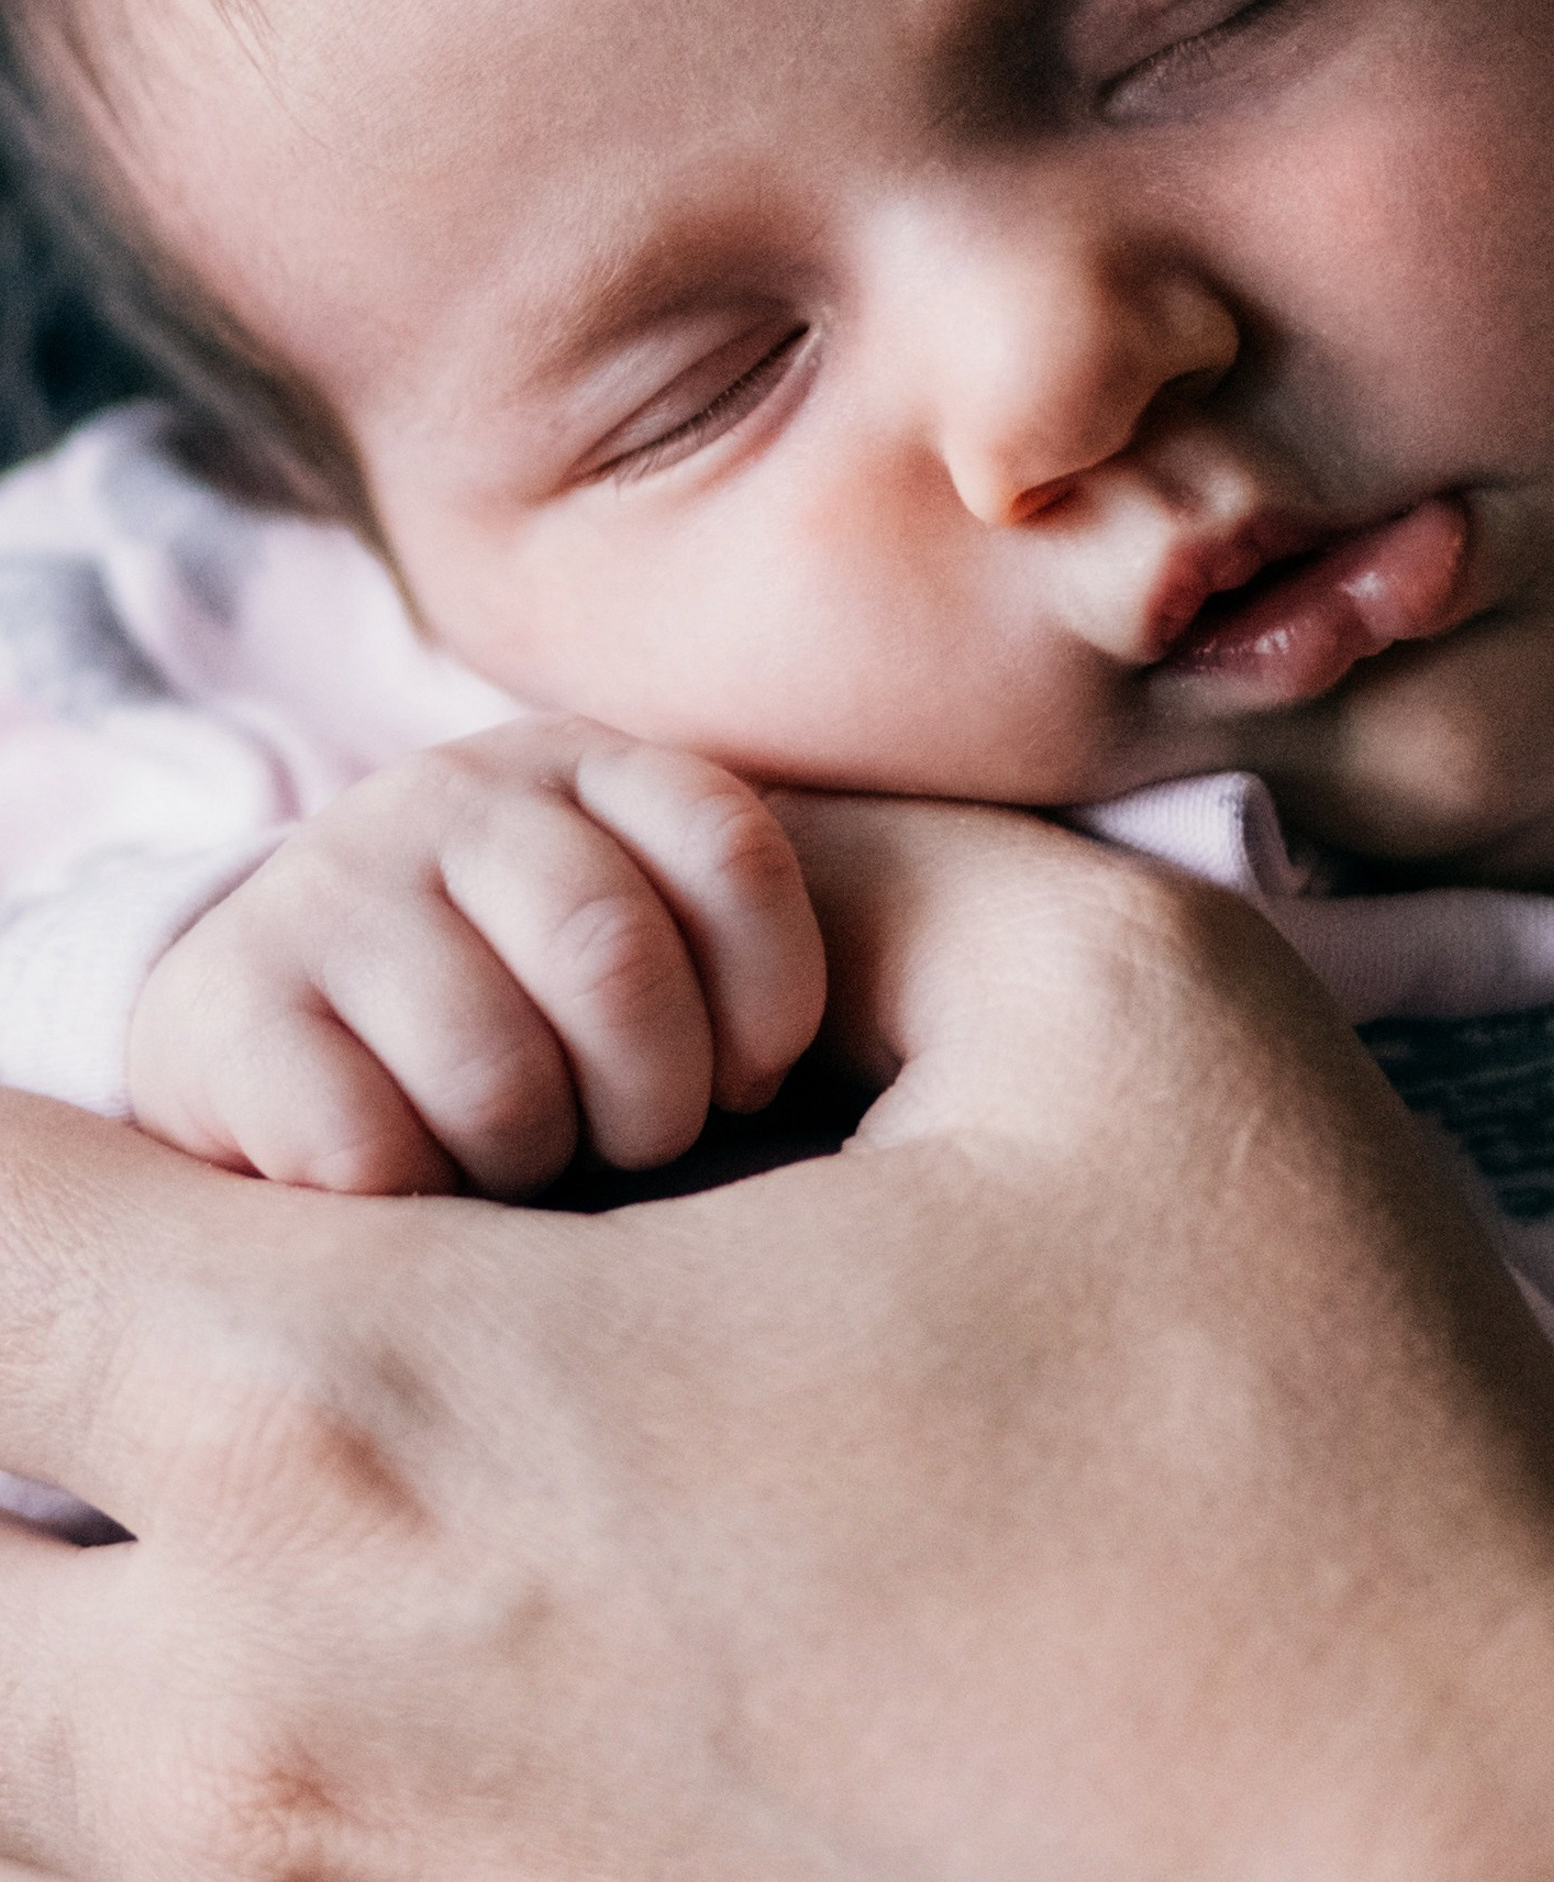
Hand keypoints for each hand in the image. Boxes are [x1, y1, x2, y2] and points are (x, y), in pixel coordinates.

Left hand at [0, 801, 1553, 1880]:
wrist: (1470, 1841)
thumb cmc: (1304, 1402)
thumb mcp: (1116, 992)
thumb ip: (827, 862)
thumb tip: (688, 872)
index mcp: (425, 1409)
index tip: (76, 1082)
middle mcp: (322, 1713)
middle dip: (10, 1366)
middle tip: (204, 1241)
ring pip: (38, 1773)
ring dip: (82, 1576)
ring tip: (283, 1417)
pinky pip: (217, 1862)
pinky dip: (218, 1732)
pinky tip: (439, 1599)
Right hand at [126, 715, 825, 1196]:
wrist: (271, 1031)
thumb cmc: (520, 1000)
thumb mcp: (640, 928)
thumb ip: (739, 936)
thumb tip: (925, 1042)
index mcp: (584, 760)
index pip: (733, 853)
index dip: (771, 997)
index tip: (755, 1078)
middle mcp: (451, 792)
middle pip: (614, 957)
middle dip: (656, 1097)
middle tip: (639, 1139)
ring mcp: (325, 887)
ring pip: (495, 1070)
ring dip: (536, 1158)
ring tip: (528, 1158)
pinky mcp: (218, 1007)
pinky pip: (369, 1148)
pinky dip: (420, 1201)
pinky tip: (417, 1184)